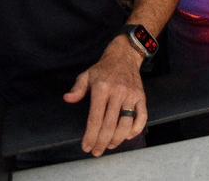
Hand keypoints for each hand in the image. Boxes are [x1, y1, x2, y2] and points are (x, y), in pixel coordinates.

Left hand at [63, 37, 145, 156]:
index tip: (86, 147)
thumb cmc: (103, 69)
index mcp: (101, 88)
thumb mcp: (86, 75)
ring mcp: (131, 95)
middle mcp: (117, 92)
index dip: (90, 136)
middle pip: (109, 125)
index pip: (95, 118)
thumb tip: (67, 99)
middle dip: (101, 142)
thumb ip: (77, 89)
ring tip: (109, 146)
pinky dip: (135, 131)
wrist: (124, 55)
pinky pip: (141, 118)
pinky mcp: (141, 97)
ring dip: (117, 140)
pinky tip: (126, 136)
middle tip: (96, 152)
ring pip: (125, 124)